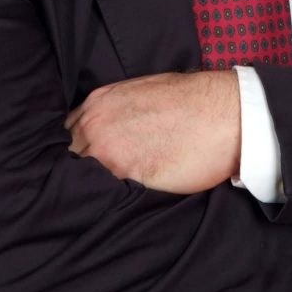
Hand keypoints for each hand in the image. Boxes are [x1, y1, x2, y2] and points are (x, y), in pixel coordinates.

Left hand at [64, 70, 240, 193]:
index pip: (67, 133)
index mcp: (99, 101)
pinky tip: (119, 199)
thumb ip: (118, 111)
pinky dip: (105, 198)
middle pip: (68, 156)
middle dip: (81, 168)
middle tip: (99, 180)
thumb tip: (113, 131)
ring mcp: (105, 148)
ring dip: (90, 185)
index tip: (88, 162)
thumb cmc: (192, 101)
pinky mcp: (122, 173)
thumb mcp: (144, 92)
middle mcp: (94, 122)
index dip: (78, 150)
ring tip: (106, 194)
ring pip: (78, 176)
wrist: (223, 113)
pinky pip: (100, 192)